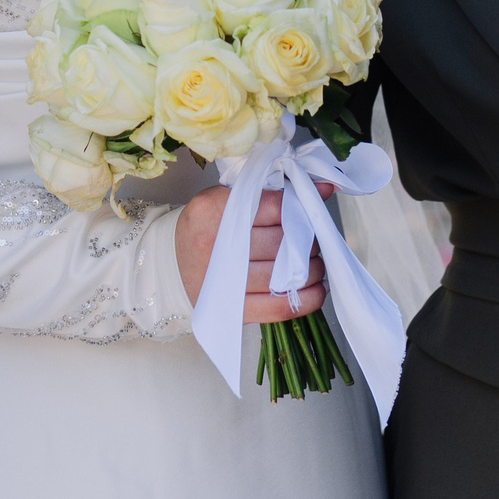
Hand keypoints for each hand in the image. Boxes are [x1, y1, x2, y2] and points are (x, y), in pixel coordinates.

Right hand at [174, 184, 327, 321]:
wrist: (173, 263)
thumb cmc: (207, 227)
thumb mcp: (227, 199)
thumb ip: (271, 193)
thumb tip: (325, 187)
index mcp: (212, 210)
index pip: (274, 206)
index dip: (300, 208)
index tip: (309, 210)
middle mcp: (216, 245)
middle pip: (282, 241)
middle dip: (307, 240)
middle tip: (311, 239)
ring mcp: (224, 281)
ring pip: (286, 273)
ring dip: (311, 267)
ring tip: (313, 261)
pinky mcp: (234, 310)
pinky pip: (282, 306)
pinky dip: (307, 298)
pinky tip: (315, 287)